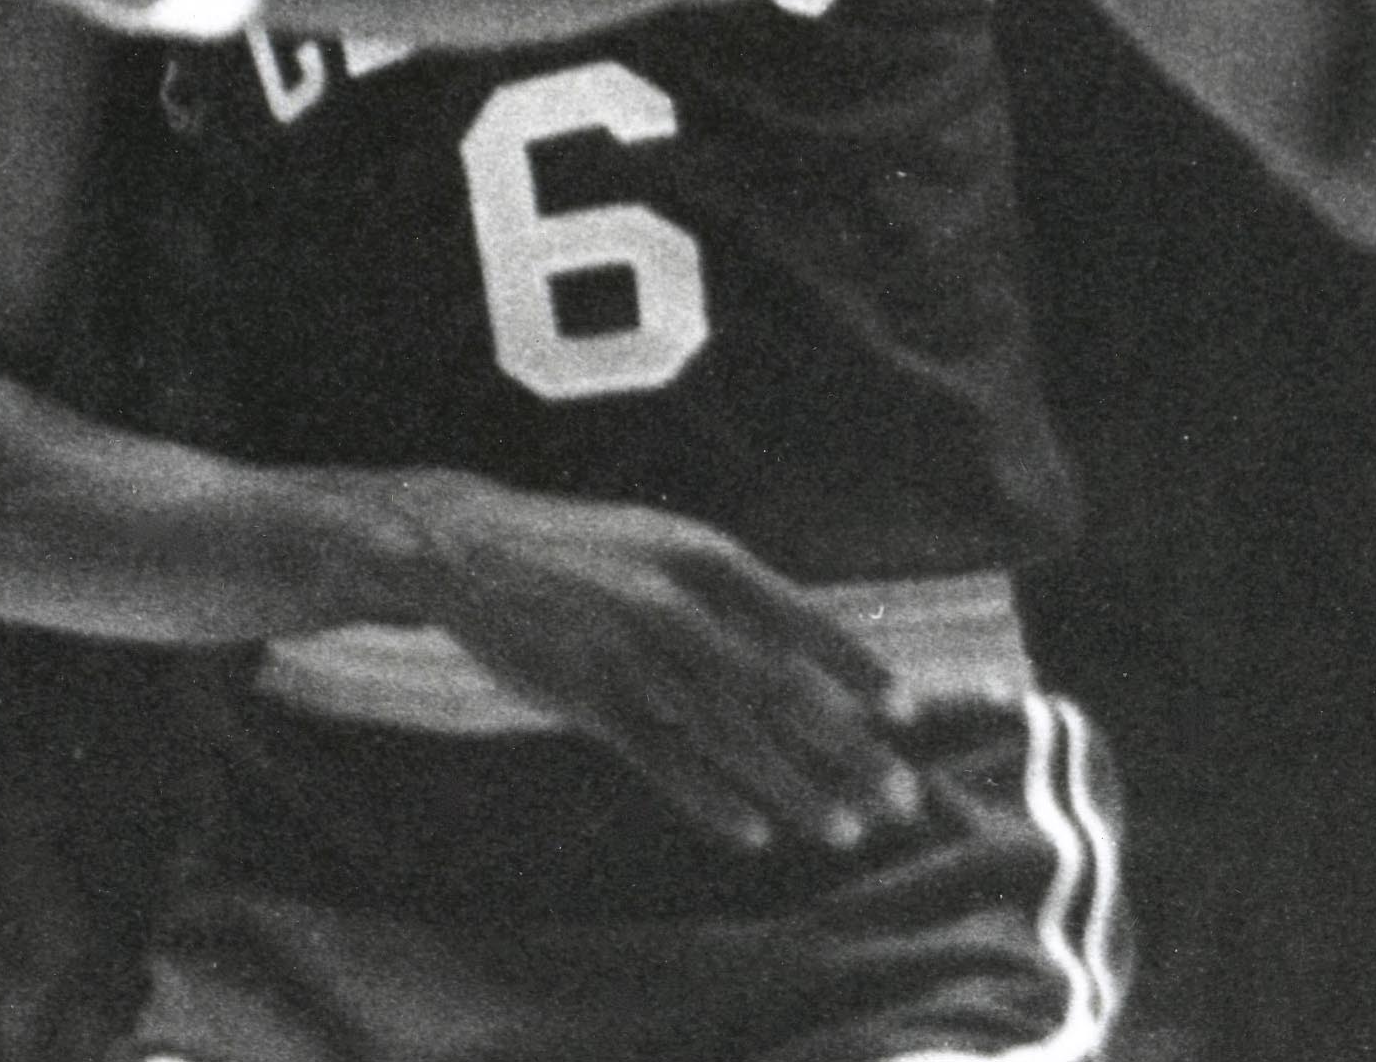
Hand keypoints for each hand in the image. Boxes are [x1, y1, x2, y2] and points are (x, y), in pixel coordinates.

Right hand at [393, 474, 922, 854]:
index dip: (859, 669)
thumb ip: (728, 594)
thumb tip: (810, 655)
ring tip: (844, 830)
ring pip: (728, 733)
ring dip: (793, 787)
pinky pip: (661, 758)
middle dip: (847, 748)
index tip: (909, 714)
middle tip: (900, 797)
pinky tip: (752, 833)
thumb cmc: (580, 549)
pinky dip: (709, 798)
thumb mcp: (661, 542)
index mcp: (701, 556)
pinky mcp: (584, 692)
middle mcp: (673, 601)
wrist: (466, 543)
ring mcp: (628, 649)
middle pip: (778, 688)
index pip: (802, 619)